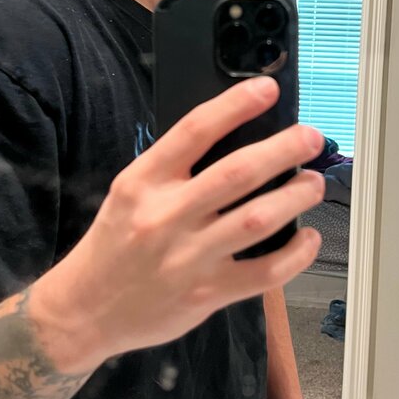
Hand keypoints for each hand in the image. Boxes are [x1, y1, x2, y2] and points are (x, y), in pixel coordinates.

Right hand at [38, 76, 323, 367]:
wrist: (86, 309)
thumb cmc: (115, 243)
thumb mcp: (130, 192)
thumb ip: (174, 169)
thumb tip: (237, 139)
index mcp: (143, 181)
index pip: (194, 130)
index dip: (235, 105)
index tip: (267, 90)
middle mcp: (166, 215)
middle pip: (237, 172)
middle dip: (283, 149)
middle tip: (311, 138)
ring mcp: (188, 257)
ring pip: (257, 219)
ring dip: (295, 197)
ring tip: (312, 183)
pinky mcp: (206, 294)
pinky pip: (264, 272)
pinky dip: (296, 254)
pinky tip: (308, 237)